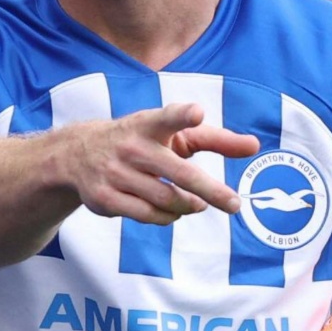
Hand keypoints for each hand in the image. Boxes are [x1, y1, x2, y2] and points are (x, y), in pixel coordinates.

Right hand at [62, 103, 259, 224]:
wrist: (76, 155)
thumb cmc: (141, 141)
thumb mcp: (173, 134)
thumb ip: (215, 139)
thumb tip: (254, 146)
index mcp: (149, 124)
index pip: (168, 117)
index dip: (182, 116)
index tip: (197, 113)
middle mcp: (132, 147)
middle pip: (179, 173)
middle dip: (210, 190)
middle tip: (235, 204)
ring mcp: (116, 173)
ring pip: (167, 200)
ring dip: (189, 205)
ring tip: (197, 204)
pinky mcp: (106, 198)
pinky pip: (148, 215)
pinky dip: (168, 217)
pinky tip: (174, 212)